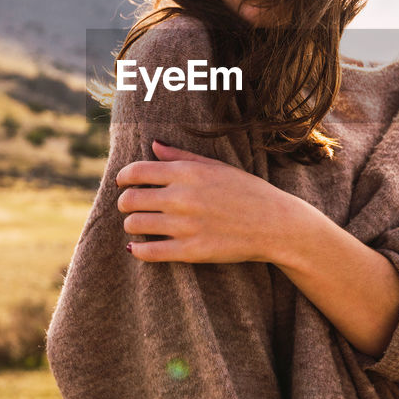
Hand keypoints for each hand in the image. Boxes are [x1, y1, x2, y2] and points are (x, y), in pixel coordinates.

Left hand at [115, 140, 314, 263]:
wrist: (275, 224)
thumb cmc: (247, 191)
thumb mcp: (216, 166)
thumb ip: (181, 156)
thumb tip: (153, 145)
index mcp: (187, 173)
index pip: (137, 171)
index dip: (123, 177)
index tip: (123, 182)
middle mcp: (182, 198)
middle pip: (131, 199)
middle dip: (125, 202)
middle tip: (130, 205)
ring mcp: (185, 226)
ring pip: (135, 225)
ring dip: (131, 225)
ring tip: (138, 225)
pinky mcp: (191, 252)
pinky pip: (149, 252)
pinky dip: (137, 251)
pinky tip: (137, 249)